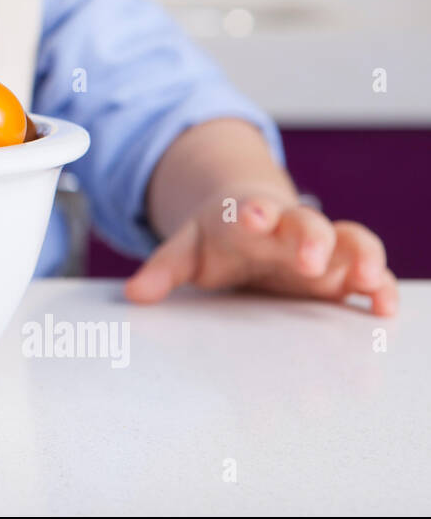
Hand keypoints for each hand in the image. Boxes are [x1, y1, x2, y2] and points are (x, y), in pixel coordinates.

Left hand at [124, 190, 398, 315]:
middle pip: (307, 224)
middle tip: (309, 259)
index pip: (252, 209)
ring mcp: (320, 249)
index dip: (253, 212)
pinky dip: (381, 288)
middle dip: (310, 238)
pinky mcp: (340, 273)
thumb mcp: (186, 249)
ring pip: (350, 242)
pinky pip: (369, 275)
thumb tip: (135, 294)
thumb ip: (163, 269)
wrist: (250, 220)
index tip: (252, 216)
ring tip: (366, 280)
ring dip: (360, 257)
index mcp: (248, 217)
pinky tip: (383, 309)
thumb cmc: (216, 237)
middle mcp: (289, 230)